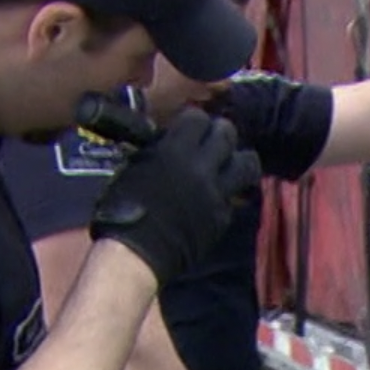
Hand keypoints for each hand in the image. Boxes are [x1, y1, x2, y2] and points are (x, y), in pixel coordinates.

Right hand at [87, 107, 260, 284]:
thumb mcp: (136, 165)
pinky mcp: (222, 217)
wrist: (133, 251)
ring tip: (228, 165)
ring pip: (247, 165)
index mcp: (175, 150)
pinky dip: (227, 195)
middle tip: (213, 141)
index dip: (195, 122)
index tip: (190, 128)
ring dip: (238, 160)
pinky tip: (215, 197)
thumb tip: (174, 140)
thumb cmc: (122, 207)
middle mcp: (202, 167)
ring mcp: (216, 193)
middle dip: (220, 134)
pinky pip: (233, 198)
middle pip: (228, 134)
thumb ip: (161, 150)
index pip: (199, 118)